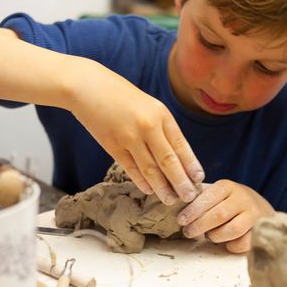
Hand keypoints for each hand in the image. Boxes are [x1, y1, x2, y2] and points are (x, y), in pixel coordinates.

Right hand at [69, 61, 203, 203]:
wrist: (88, 87)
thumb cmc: (121, 96)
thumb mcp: (149, 105)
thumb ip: (162, 127)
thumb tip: (177, 155)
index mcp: (161, 114)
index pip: (181, 145)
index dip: (191, 165)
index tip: (199, 179)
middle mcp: (148, 126)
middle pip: (168, 161)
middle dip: (181, 182)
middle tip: (189, 196)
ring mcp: (129, 137)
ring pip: (150, 169)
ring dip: (162, 187)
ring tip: (170, 199)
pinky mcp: (112, 146)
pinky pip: (131, 169)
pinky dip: (142, 181)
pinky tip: (150, 190)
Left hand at [176, 180, 273, 253]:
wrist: (260, 207)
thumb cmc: (228, 201)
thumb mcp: (216, 194)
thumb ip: (199, 198)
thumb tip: (173, 203)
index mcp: (227, 187)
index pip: (208, 198)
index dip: (193, 211)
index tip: (180, 220)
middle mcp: (242, 198)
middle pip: (218, 215)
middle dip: (199, 226)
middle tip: (188, 232)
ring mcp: (253, 214)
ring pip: (231, 230)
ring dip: (215, 236)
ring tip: (209, 235)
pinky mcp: (260, 230)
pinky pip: (242, 243)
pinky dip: (230, 246)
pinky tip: (225, 243)